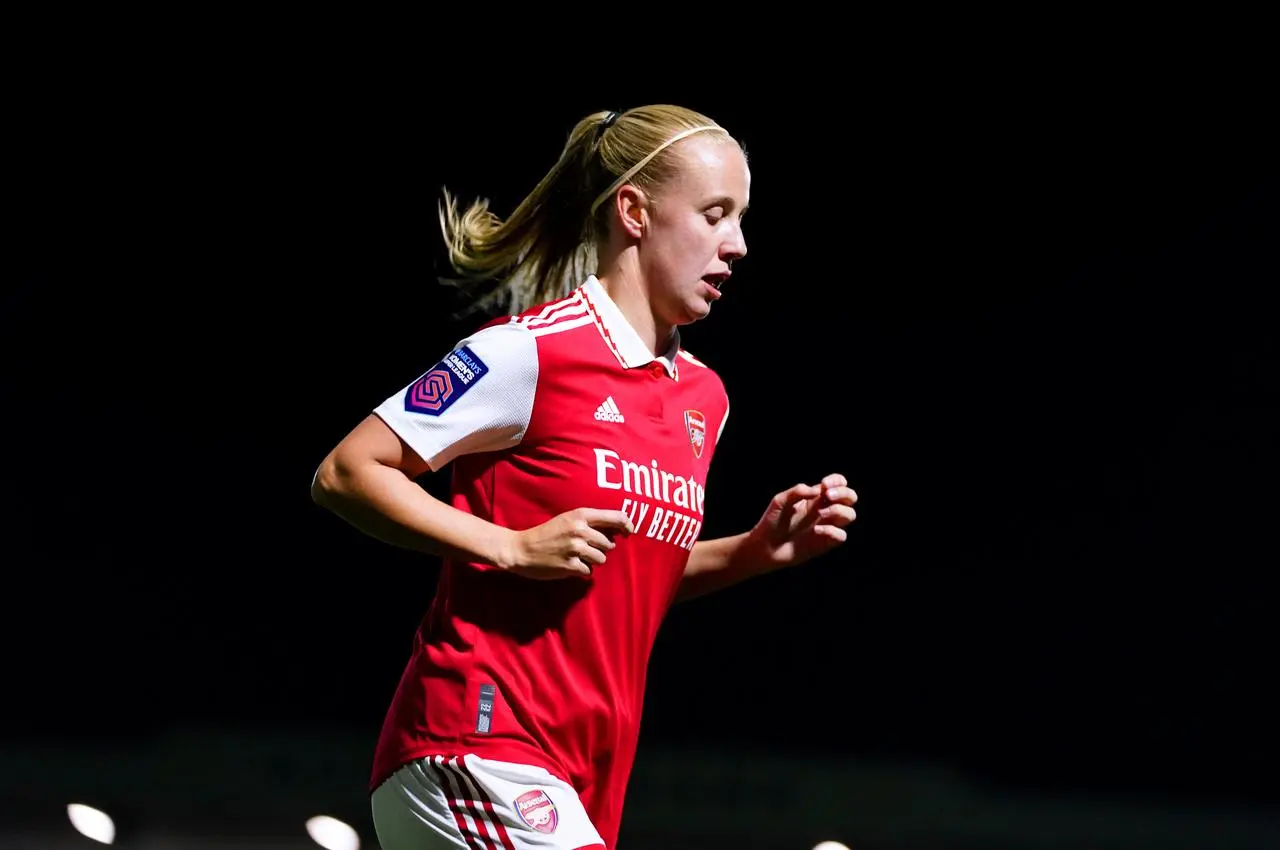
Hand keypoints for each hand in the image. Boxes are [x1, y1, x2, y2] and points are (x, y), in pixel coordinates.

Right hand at [503, 507, 634, 579]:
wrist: (521, 549)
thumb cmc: (546, 534)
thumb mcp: (567, 520)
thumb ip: (590, 522)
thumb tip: (618, 530)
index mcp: (580, 515)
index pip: (615, 517)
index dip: (627, 525)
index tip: (629, 532)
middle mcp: (580, 530)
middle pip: (609, 544)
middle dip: (600, 549)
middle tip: (582, 549)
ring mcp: (576, 549)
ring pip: (601, 559)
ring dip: (592, 561)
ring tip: (575, 557)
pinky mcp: (571, 566)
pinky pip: (588, 571)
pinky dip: (581, 571)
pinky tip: (568, 565)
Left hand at [746, 473, 856, 570]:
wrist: (764, 547)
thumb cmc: (772, 522)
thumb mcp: (780, 501)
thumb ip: (797, 491)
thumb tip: (818, 490)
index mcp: (815, 498)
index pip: (838, 484)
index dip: (837, 481)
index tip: (824, 485)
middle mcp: (824, 510)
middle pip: (851, 498)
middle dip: (844, 493)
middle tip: (827, 496)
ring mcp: (826, 526)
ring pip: (850, 515)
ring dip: (838, 510)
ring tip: (820, 513)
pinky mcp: (825, 543)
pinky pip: (841, 535)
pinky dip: (832, 530)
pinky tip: (816, 530)